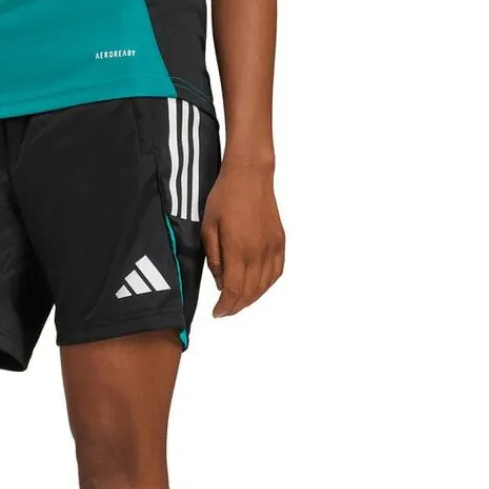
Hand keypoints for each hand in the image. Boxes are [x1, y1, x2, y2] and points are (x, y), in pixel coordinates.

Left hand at [202, 160, 284, 317]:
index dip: (225, 306)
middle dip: (236, 306)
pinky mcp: (280, 241)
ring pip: (265, 285)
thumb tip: (220, 282)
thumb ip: (214, 259)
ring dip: (251, 299)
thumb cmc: (225, 198)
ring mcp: (272, 247)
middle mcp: (258, 251)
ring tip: (238, 302)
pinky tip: (257, 288)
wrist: (250, 175)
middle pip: (250, 292)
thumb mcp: (208, 229)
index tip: (217, 312)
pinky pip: (276, 272)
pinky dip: (267, 285)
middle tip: (225, 311)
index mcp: (238, 249)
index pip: (234, 290)